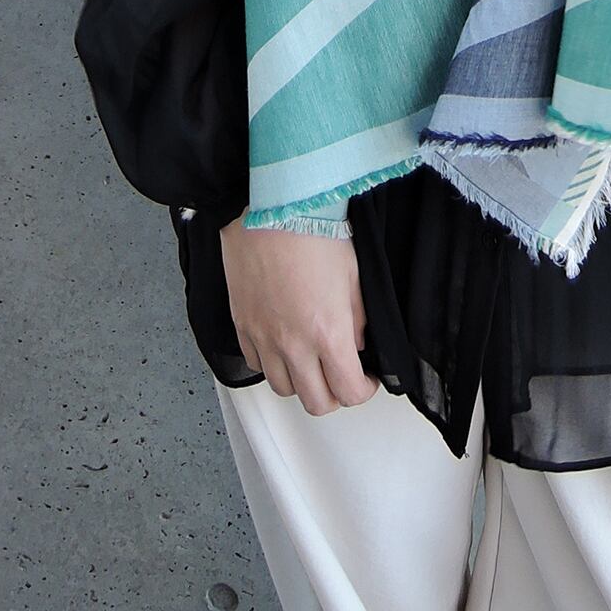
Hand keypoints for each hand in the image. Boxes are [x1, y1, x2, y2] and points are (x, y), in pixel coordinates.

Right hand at [219, 213, 379, 414]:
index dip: (364, 391)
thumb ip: (357, 318)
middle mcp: (293, 344)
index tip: (368, 380)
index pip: (349, 391)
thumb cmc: (313, 230)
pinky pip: (257, 365)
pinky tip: (284, 345)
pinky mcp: (242, 325)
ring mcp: (263, 337)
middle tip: (343, 376)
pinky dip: (273, 364)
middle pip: (316, 402)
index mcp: (328, 332)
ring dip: (302, 383)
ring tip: (312, 361)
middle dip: (335, 395)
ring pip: (284, 389)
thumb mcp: (353, 274)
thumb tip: (355, 344)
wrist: (271, 208)